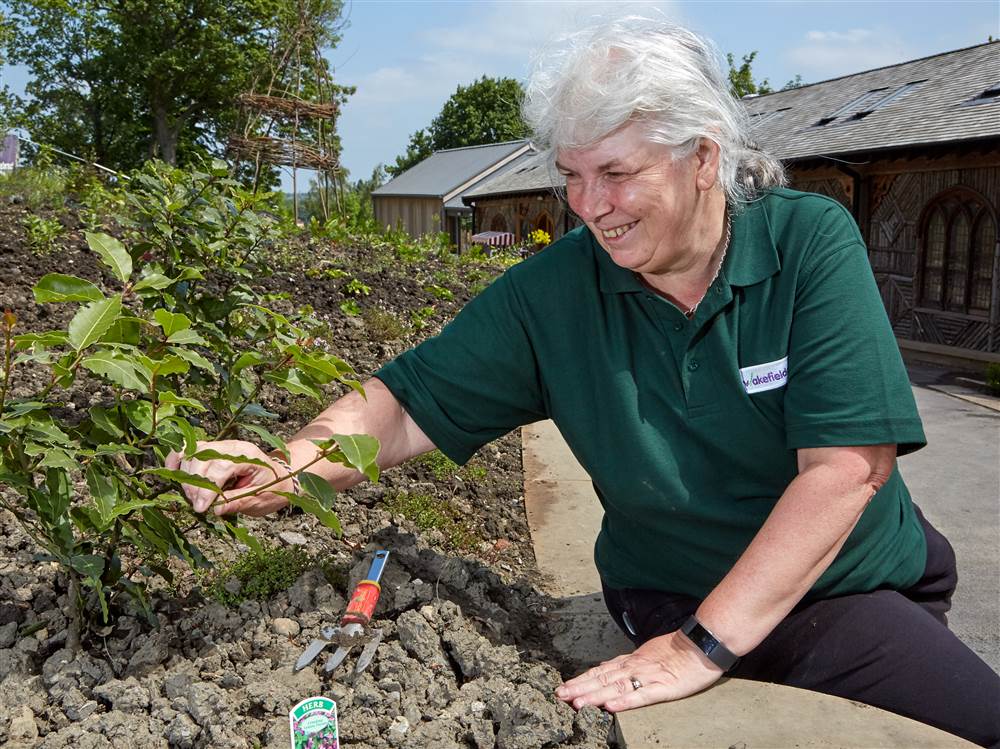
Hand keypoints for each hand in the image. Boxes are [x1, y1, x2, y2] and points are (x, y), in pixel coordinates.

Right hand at [165, 440, 294, 516]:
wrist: (281, 477)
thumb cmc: (272, 488)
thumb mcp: (260, 499)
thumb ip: (238, 501)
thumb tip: (215, 509)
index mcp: (248, 455)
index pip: (220, 466)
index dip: (207, 488)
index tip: (201, 508)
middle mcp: (232, 446)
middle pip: (202, 457)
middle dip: (195, 484)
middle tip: (198, 506)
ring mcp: (220, 446)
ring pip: (192, 452)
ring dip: (186, 475)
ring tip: (193, 497)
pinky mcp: (211, 450)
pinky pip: (188, 449)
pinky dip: (177, 460)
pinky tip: (173, 474)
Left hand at [555, 630, 722, 711]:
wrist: (702, 643)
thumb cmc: (678, 650)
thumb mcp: (648, 653)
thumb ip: (628, 663)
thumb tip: (607, 668)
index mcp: (631, 661)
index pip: (600, 671)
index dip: (581, 680)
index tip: (563, 688)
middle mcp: (634, 667)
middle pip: (602, 679)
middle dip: (579, 688)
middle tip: (559, 696)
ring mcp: (648, 677)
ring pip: (616, 688)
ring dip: (595, 696)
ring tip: (576, 703)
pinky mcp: (663, 687)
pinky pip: (641, 696)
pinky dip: (624, 702)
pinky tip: (610, 707)